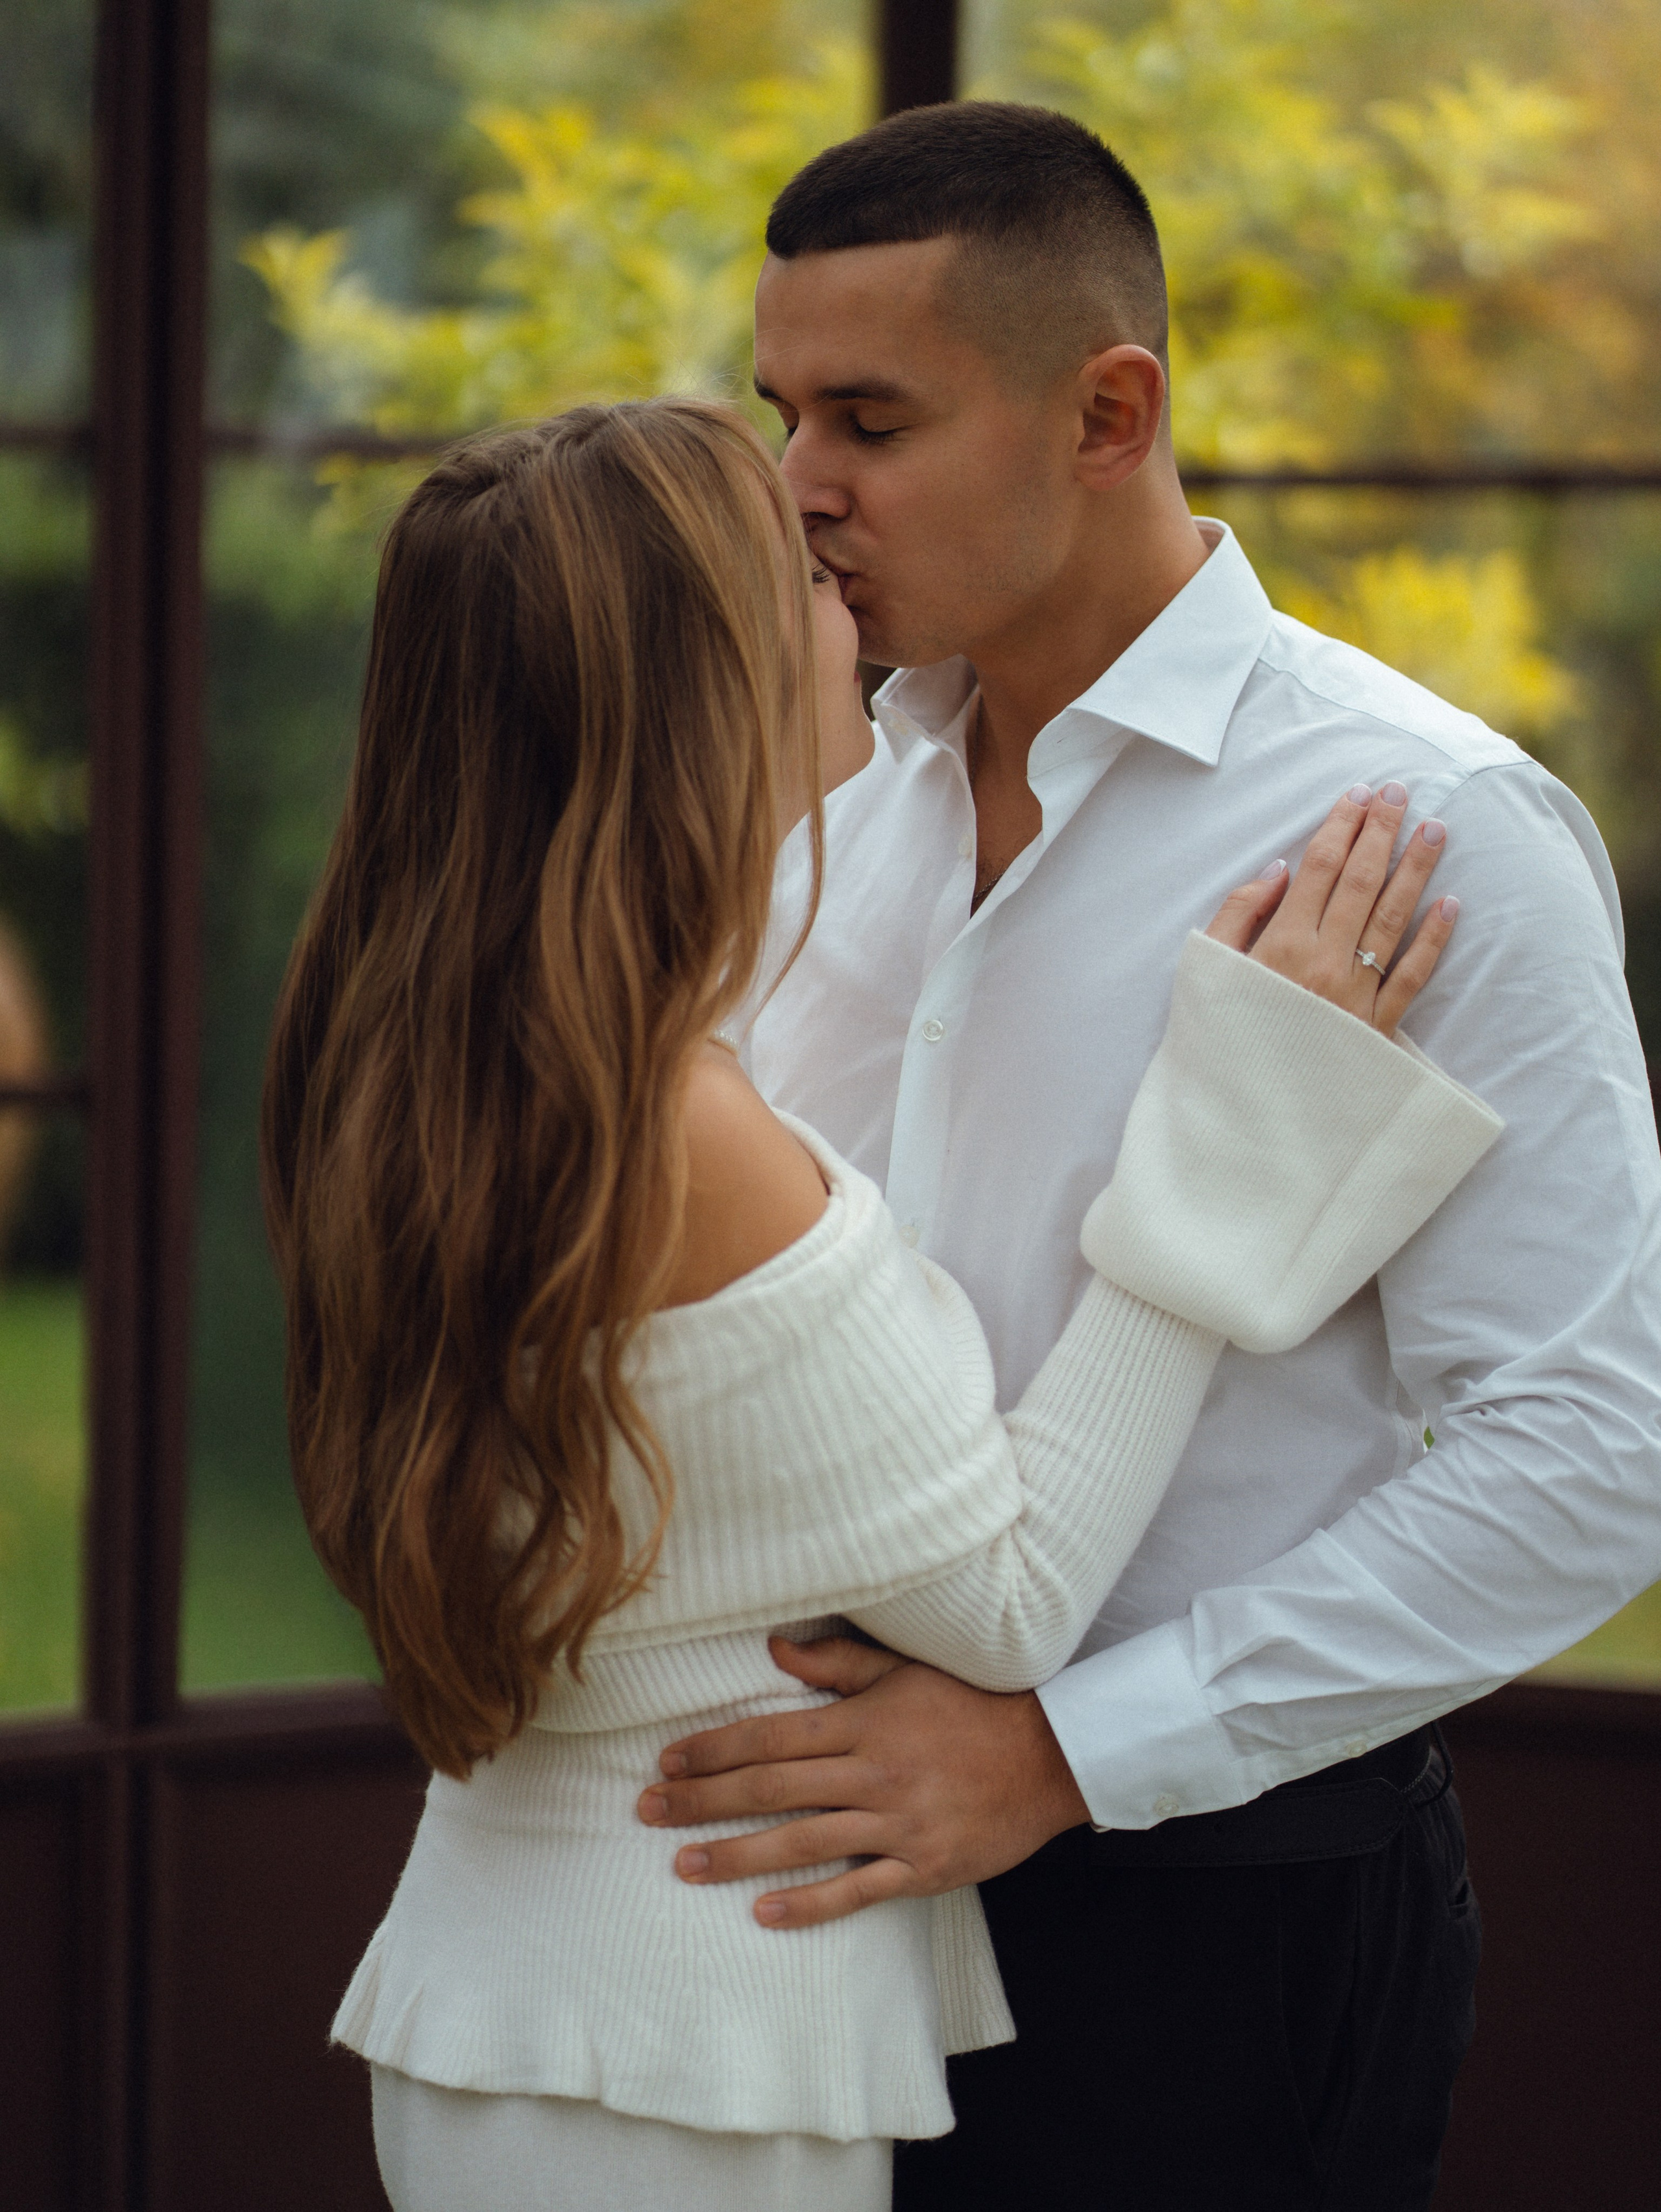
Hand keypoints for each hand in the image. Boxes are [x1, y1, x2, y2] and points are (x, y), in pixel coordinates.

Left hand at [636, 1635, 1088, 1928]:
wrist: (1052, 1756)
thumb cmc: (973, 1705)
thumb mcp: (906, 1668)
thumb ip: (837, 1662)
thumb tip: (772, 1648)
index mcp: (864, 1722)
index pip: (770, 1736)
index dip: (713, 1748)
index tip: (668, 1759)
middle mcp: (873, 1773)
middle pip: (770, 1788)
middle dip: (703, 1799)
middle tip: (649, 1809)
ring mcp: (897, 1825)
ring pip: (801, 1842)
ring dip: (736, 1854)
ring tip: (683, 1865)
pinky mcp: (922, 1867)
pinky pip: (856, 1890)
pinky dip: (809, 1904)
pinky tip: (763, 1913)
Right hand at [1205, 781, 1455, 1038]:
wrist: (1241, 1121)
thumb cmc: (1218, 1040)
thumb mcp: (1207, 972)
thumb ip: (1238, 916)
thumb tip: (1282, 869)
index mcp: (1280, 946)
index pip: (1319, 869)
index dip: (1340, 826)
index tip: (1359, 794)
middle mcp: (1324, 964)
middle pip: (1360, 883)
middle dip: (1381, 832)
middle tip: (1401, 793)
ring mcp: (1355, 996)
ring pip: (1392, 919)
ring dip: (1416, 870)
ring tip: (1436, 830)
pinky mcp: (1378, 1030)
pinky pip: (1412, 978)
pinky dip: (1434, 940)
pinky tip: (1451, 905)